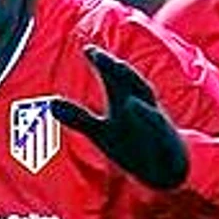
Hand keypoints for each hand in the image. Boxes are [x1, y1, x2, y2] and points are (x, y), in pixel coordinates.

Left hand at [49, 46, 189, 189]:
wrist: (166, 169)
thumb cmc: (132, 143)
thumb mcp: (101, 132)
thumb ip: (79, 117)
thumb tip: (51, 103)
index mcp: (126, 101)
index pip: (114, 78)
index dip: (102, 62)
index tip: (87, 48)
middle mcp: (142, 106)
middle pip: (130, 82)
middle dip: (115, 68)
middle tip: (99, 55)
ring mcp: (155, 122)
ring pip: (146, 102)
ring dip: (133, 90)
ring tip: (119, 77)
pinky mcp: (165, 141)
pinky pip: (157, 128)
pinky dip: (147, 117)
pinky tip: (134, 108)